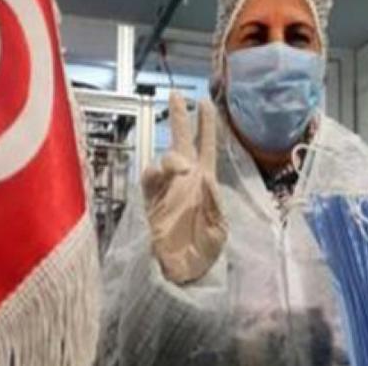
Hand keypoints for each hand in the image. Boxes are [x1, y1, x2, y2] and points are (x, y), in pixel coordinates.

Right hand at [141, 92, 225, 283]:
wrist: (183, 272)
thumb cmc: (204, 250)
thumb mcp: (219, 228)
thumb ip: (214, 203)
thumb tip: (205, 179)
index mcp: (206, 180)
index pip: (206, 145)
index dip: (206, 124)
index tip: (204, 101)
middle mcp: (185, 180)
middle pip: (181, 142)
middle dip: (179, 118)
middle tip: (177, 96)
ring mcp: (167, 189)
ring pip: (164, 160)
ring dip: (171, 158)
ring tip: (179, 165)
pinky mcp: (151, 202)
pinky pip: (148, 181)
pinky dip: (155, 174)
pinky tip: (163, 176)